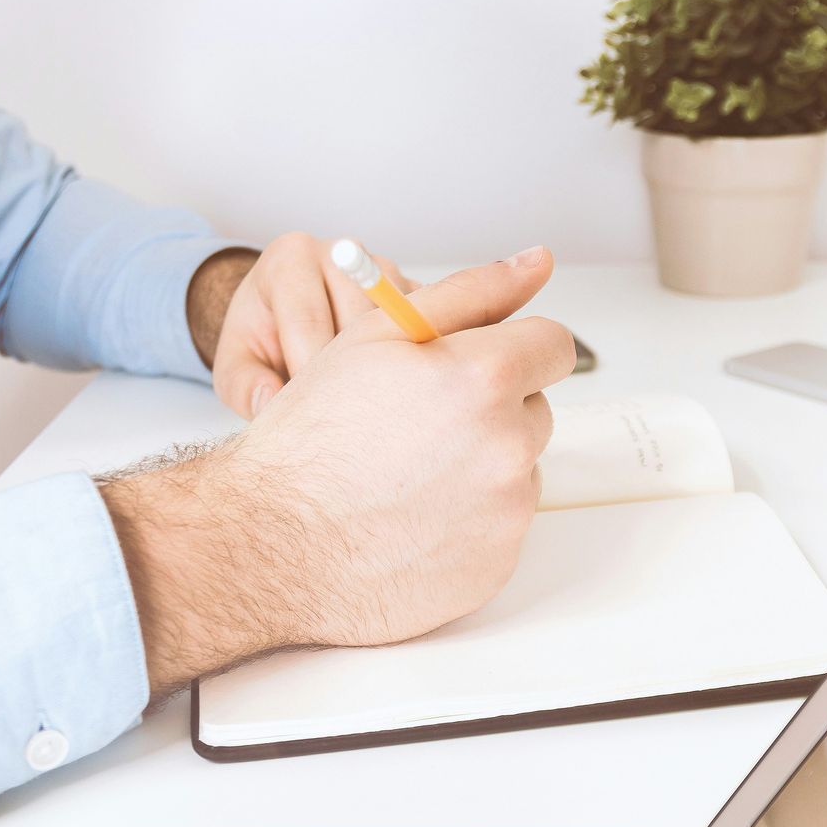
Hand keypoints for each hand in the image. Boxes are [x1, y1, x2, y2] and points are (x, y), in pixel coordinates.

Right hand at [102, 246, 570, 697]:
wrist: (273, 543)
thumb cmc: (313, 437)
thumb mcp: (378, 336)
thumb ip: (470, 292)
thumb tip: (536, 262)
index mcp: (485, 377)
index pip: (553, 345)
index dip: (513, 350)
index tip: (480, 365)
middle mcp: (508, 446)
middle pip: (535, 410)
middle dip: (491, 410)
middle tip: (418, 426)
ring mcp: (506, 512)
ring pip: (518, 470)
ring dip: (480, 466)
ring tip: (407, 476)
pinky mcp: (498, 564)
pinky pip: (501, 527)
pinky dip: (468, 521)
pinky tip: (411, 519)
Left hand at [207, 232, 417, 419]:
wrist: (287, 316)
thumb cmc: (261, 339)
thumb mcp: (235, 365)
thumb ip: (244, 385)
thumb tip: (270, 404)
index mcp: (290, 258)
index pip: (308, 319)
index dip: (310, 373)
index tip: (310, 414)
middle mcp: (342, 252)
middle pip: (359, 322)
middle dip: (351, 374)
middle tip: (342, 416)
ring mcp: (384, 268)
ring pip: (399, 327)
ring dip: (387, 370)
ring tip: (367, 404)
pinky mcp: (415, 290)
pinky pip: (426, 330)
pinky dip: (413, 362)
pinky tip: (393, 389)